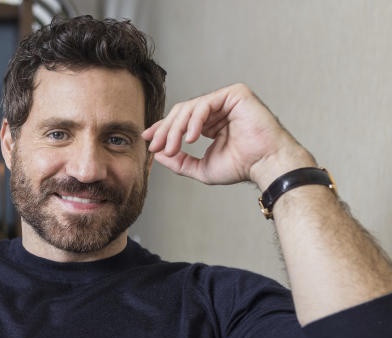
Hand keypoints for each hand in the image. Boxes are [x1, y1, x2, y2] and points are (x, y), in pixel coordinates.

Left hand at [142, 83, 314, 190]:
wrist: (265, 164)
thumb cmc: (241, 166)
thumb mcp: (201, 168)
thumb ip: (179, 161)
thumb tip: (158, 154)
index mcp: (211, 124)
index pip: (181, 121)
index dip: (162, 128)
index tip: (148, 139)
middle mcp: (218, 110)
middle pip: (181, 112)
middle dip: (165, 130)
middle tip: (156, 146)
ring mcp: (227, 100)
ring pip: (190, 108)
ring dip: (176, 129)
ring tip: (173, 147)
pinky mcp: (236, 93)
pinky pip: (206, 103)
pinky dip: (194, 120)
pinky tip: (191, 137)